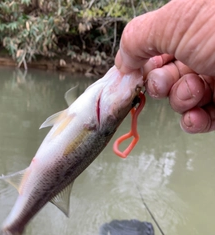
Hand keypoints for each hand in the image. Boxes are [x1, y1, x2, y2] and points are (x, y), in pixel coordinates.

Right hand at [115, 0, 214, 132]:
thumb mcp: (174, 21)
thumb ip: (138, 38)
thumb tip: (122, 61)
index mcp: (191, 25)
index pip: (156, 48)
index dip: (142, 62)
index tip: (133, 73)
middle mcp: (203, 50)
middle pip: (166, 75)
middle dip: (160, 83)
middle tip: (165, 81)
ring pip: (182, 98)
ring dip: (181, 100)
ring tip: (193, 91)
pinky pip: (201, 118)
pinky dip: (194, 121)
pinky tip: (196, 116)